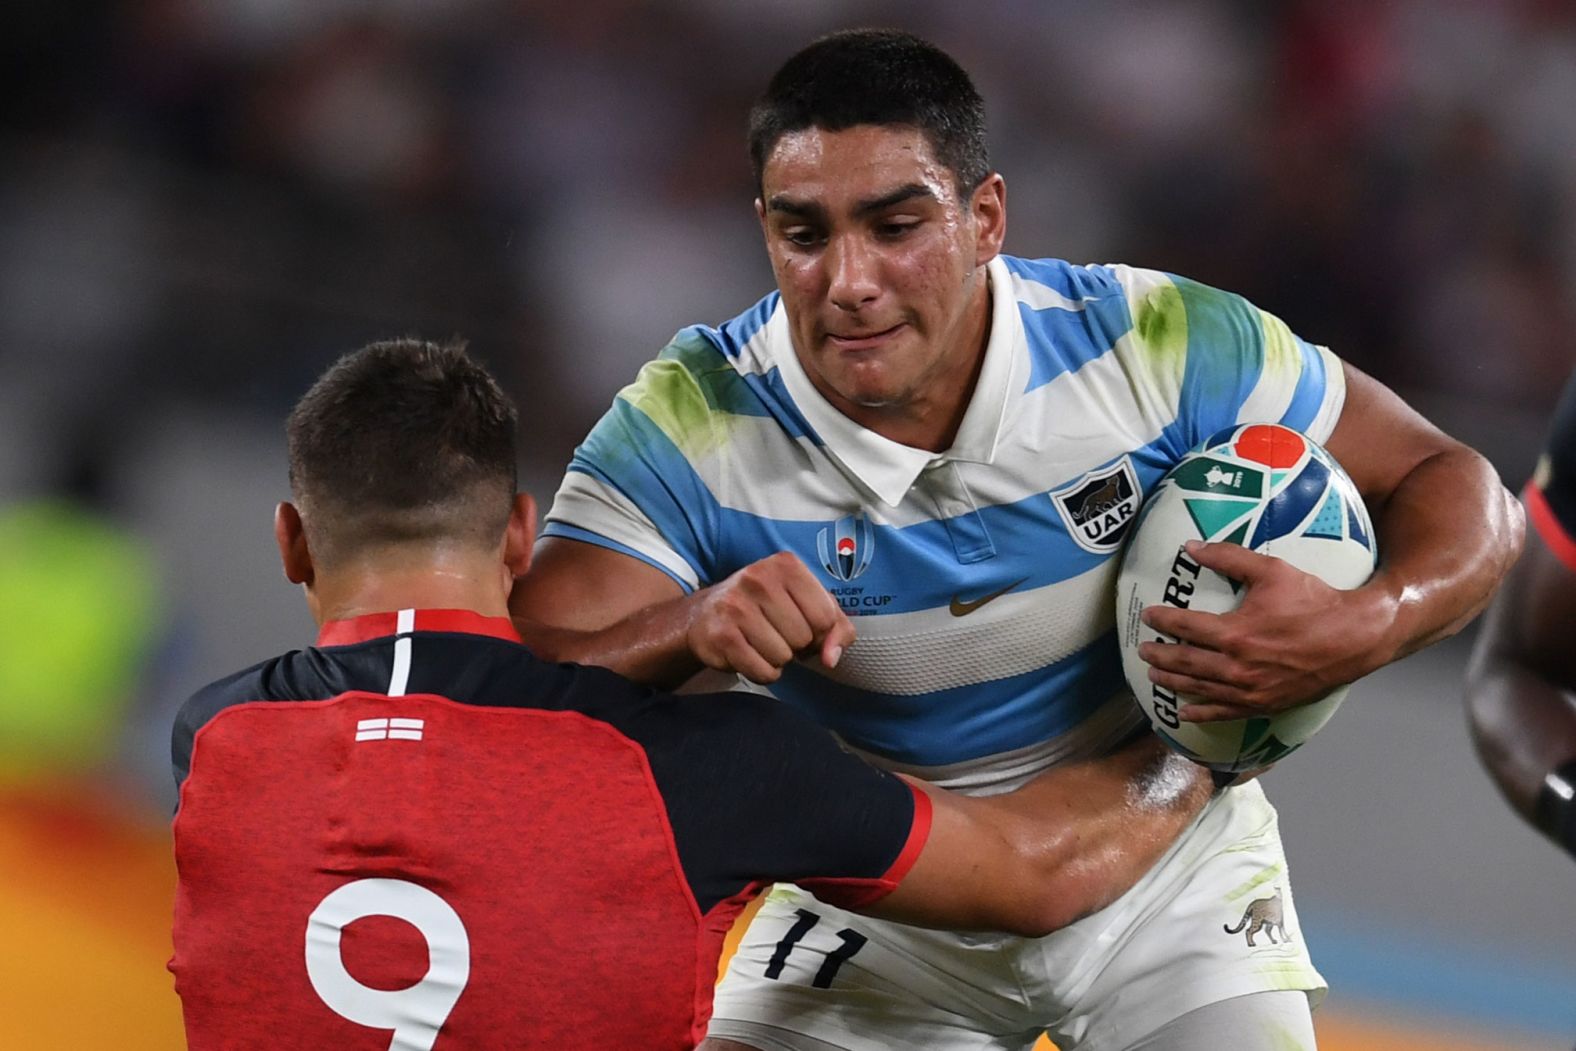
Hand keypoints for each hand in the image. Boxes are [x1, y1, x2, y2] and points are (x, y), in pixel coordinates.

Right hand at [684, 552, 855, 683]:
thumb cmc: (765, 609)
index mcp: (786, 565)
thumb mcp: (806, 604)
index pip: (825, 615)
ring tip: (760, 642)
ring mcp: (736, 606)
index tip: (800, 624)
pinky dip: (762, 672)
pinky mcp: (721, 635)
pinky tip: (749, 654)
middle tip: (776, 633)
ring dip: (777, 660)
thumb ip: (836, 628)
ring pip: (783, 657)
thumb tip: (832, 658)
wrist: (704, 615)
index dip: (818, 631)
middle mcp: (759, 578)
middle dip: (796, 646)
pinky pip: (763, 672)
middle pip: (804, 637)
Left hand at [1136, 540, 1381, 721]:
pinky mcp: (1264, 705)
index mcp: (1235, 634)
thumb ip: (1229, 558)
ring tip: (1153, 675)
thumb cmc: (1314, 601)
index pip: (1185, 627)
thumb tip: (1191, 547)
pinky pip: (1224, 712)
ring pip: (1199, 688)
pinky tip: (1184, 712)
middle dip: (1159, 655)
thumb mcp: (1272, 571)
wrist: (1354, 638)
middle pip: (1185, 662)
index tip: (1149, 615)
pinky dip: (1201, 712)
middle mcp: (1237, 667)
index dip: (1163, 620)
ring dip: (1172, 682)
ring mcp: (1250, 691)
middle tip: (1143, 649)